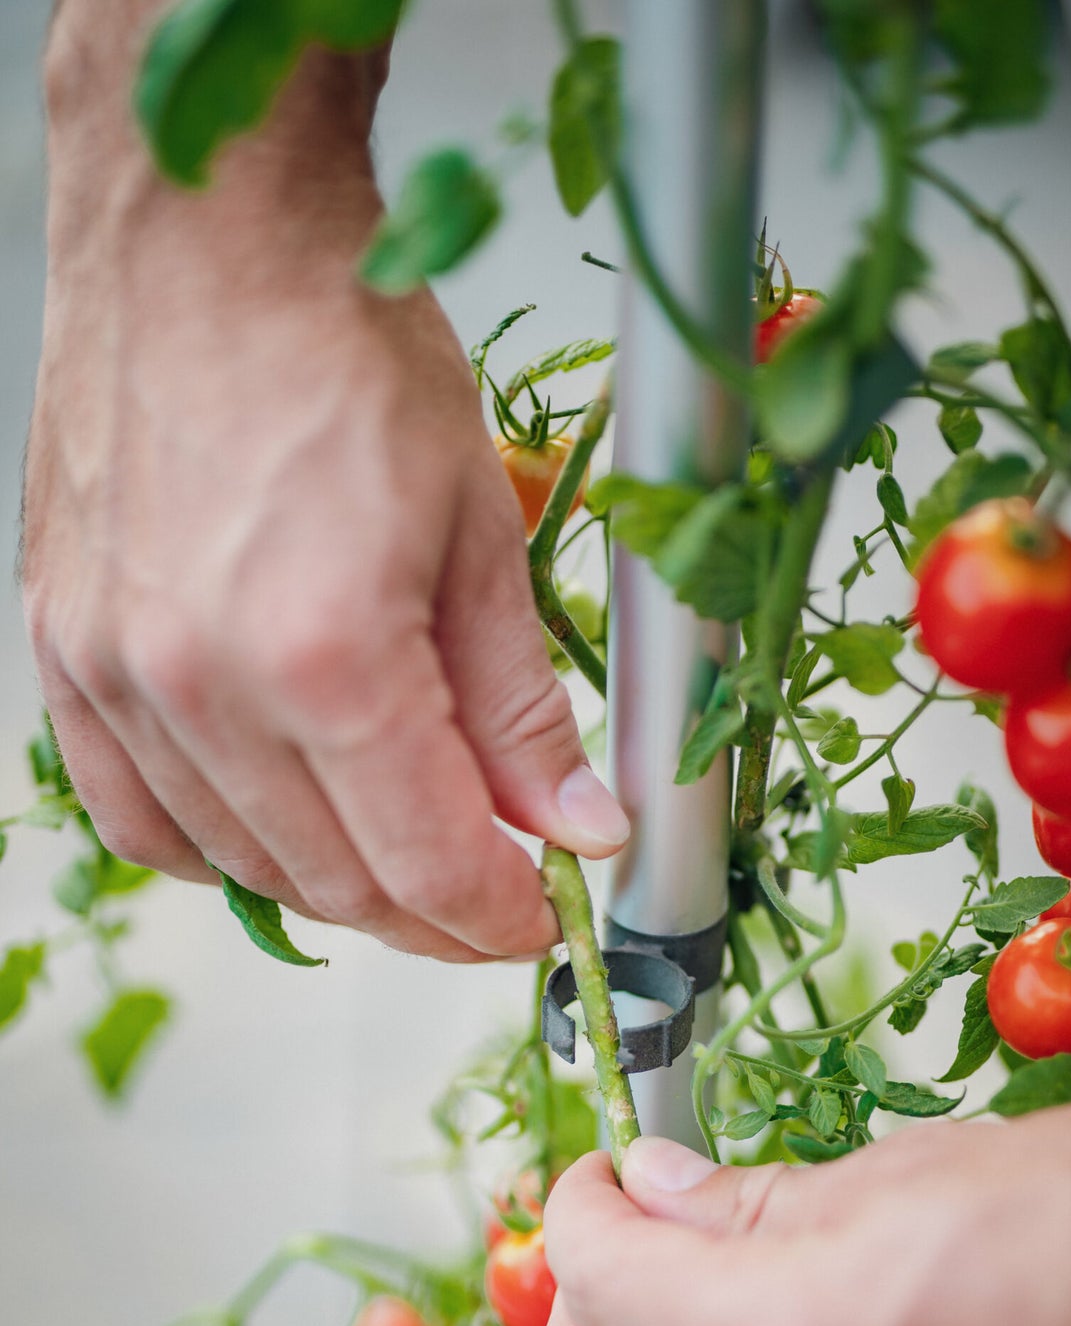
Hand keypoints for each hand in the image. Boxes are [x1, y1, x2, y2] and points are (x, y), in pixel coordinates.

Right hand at [25, 20, 625, 962]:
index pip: (428, 860)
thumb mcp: (479, 530)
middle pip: (336, 882)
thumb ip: (522, 708)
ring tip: (402, 857)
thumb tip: (573, 825)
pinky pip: (136, 816)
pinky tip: (276, 829)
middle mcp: (202, 683)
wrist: (205, 236)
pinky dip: (219, 848)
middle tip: (491, 895)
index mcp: (326, 654)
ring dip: (337, 887)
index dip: (499, 916)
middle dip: (433, 914)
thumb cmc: (341, 345)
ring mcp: (118, 673)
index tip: (541, 916)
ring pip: (241, 864)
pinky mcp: (70, 651)